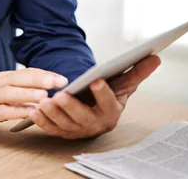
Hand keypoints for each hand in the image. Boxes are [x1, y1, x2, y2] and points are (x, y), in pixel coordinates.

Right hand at [0, 68, 67, 134]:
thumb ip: (20, 93)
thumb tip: (45, 94)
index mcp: (2, 79)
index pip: (26, 72)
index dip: (45, 74)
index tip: (64, 79)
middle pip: (19, 78)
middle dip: (40, 78)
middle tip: (60, 82)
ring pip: (10, 93)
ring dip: (28, 93)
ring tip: (46, 95)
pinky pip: (1, 111)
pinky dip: (15, 111)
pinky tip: (28, 114)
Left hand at [30, 55, 160, 138]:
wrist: (95, 110)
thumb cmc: (109, 94)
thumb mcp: (122, 83)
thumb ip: (136, 71)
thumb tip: (155, 56)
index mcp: (111, 112)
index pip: (108, 103)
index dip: (102, 93)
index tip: (95, 80)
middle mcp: (94, 124)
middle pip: (83, 118)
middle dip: (72, 107)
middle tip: (61, 95)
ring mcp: (77, 130)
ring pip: (64, 124)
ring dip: (53, 114)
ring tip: (43, 102)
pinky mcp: (61, 131)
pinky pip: (50, 128)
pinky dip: (41, 121)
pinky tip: (33, 111)